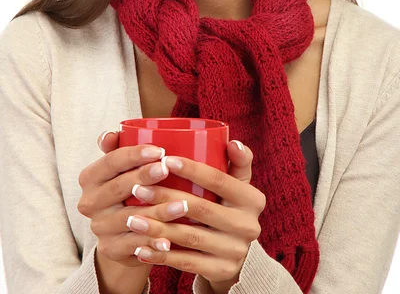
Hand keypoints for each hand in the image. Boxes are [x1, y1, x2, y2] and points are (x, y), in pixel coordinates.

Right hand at [77, 131, 176, 266]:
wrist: (121, 233)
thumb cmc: (127, 190)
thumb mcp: (121, 168)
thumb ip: (116, 148)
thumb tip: (111, 134)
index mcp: (89, 178)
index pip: (110, 162)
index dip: (134, 155)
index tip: (159, 150)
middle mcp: (89, 202)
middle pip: (118, 187)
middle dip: (144, 177)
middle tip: (167, 169)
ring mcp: (99, 227)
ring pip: (130, 218)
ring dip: (157, 211)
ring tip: (182, 205)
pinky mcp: (110, 249)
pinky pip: (134, 245)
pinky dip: (153, 242)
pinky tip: (170, 240)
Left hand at [123, 143, 265, 291]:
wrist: (237, 254)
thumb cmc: (229, 207)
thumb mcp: (238, 185)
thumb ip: (237, 162)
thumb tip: (232, 142)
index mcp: (253, 199)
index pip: (219, 180)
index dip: (192, 169)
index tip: (164, 160)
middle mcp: (248, 225)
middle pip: (200, 208)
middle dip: (165, 197)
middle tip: (137, 188)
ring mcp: (236, 251)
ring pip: (190, 236)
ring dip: (158, 227)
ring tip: (132, 218)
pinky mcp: (222, 270)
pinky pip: (187, 262)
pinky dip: (162, 254)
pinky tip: (140, 247)